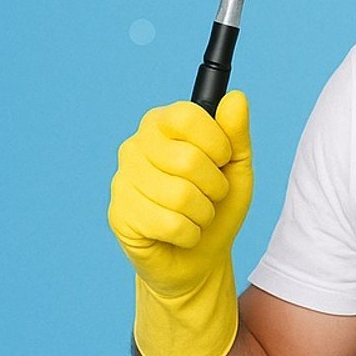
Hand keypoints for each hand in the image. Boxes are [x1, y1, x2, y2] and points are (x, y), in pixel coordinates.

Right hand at [107, 91, 252, 355]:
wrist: (199, 258)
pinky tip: (181, 234)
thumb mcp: (236, 168)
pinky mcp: (119, 215)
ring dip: (203, 214)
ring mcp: (122, 181)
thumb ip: (236, 133)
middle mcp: (135, 146)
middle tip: (211, 196)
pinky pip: (168, 223)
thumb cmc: (217, 206)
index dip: (216, 142)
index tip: (223, 159)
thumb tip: (237, 97)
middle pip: (187, 159)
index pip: (186, 115)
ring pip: (180, 196)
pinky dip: (189, 234)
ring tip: (197, 216)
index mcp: (161, 124)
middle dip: (214, 186)